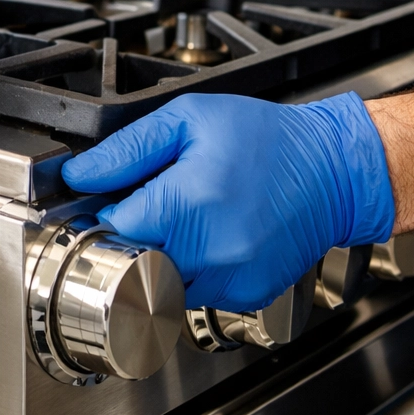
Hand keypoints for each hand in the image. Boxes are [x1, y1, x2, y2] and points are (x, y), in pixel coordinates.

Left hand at [61, 91, 394, 311]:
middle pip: (133, 262)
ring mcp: (232, 278)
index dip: (106, 213)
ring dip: (158, 257)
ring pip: (160, 284)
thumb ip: (127, 150)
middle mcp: (213, 249)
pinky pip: (195, 293)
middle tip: (147, 210)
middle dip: (129, 238)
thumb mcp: (189, 119)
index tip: (114, 199)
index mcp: (192, 200)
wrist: (333, 170)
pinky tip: (211, 237)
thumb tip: (80, 175)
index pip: (114, 228)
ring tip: (186, 220)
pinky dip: (191, 270)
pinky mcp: (247, 295)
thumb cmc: (266, 138)